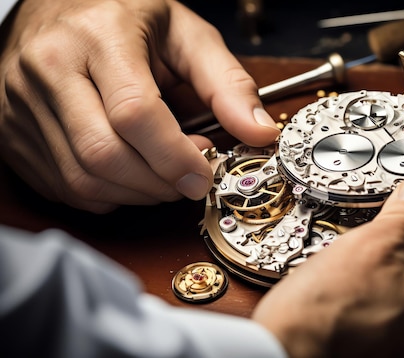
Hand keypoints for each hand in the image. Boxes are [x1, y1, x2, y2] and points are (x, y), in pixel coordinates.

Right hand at [0, 0, 279, 212]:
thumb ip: (227, 83)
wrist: (57, 7)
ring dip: (135, 194)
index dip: (175, 156)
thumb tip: (260, 133)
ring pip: (82, 179)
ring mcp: (22, 104)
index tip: (203, 174)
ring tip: (162, 175)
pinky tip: (128, 175)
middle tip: (187, 179)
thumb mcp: (185, 35)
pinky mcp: (12, 133)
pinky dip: (105, 195)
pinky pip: (62, 187)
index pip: (134, 113)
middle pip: (104, 155)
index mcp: (98, 37)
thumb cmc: (123, 17)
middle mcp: (49, 69)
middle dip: (158, 183)